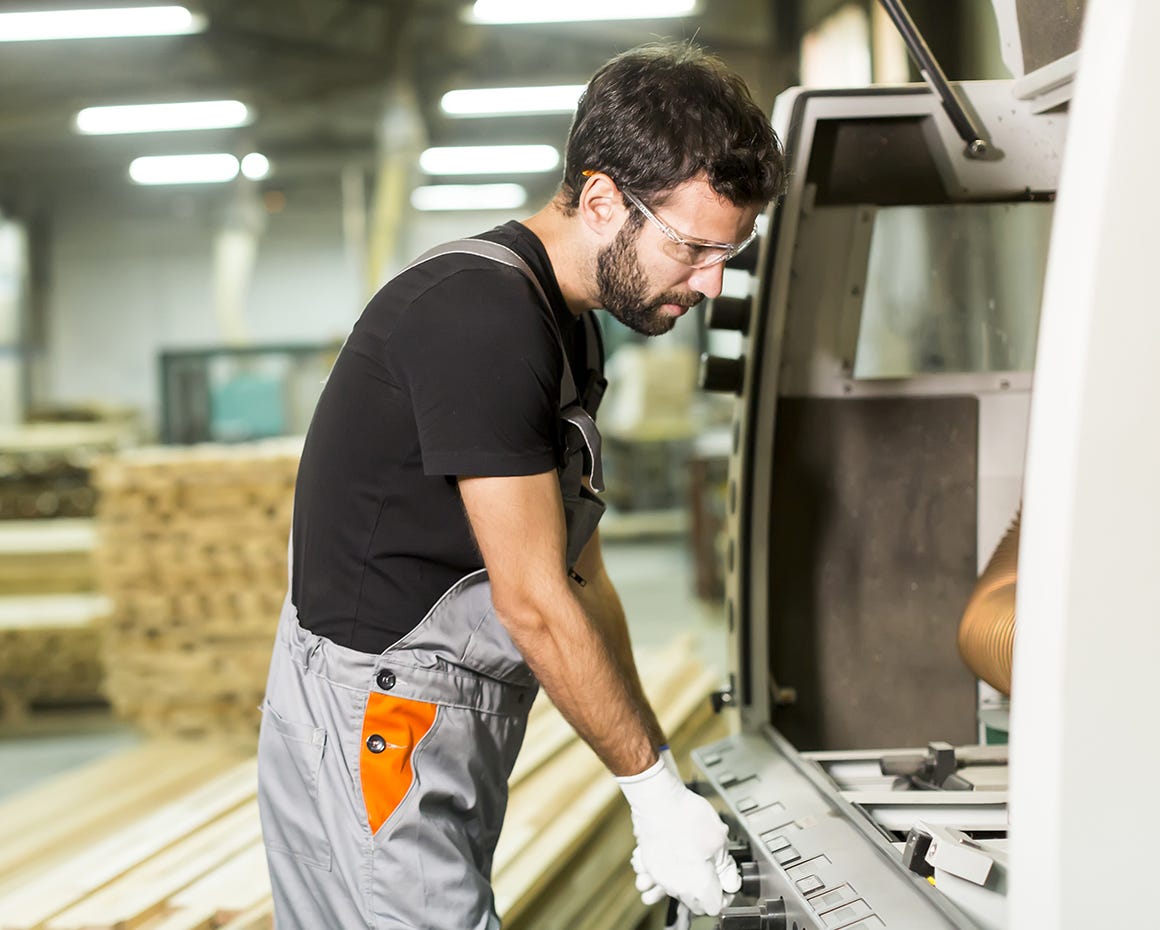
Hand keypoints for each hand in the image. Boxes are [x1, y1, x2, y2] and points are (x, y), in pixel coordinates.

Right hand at [617, 757, 739, 915]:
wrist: (658, 800)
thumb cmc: (686, 816)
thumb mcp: (719, 840)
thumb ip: (727, 866)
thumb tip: (731, 880)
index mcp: (697, 886)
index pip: (715, 907)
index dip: (724, 894)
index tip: (726, 881)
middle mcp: (676, 887)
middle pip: (696, 902)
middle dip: (707, 890)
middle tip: (714, 870)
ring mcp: (661, 876)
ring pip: (679, 890)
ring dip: (689, 881)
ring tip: (698, 859)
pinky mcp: (651, 864)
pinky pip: (666, 877)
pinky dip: (674, 871)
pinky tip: (682, 854)